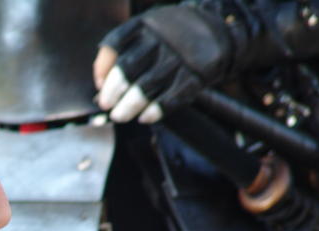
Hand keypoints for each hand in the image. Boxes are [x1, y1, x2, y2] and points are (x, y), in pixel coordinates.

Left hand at [93, 4, 234, 122]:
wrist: (219, 29)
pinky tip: (144, 118)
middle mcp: (162, 38)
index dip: (103, 68)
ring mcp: (180, 56)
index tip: (99, 85)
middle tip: (106, 105)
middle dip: (113, 92)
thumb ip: (123, 50)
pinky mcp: (197, 74)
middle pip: (129, 68)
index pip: (115, 44)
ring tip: (119, 116)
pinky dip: (156, 110)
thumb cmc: (172, 38)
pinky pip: (172, 97)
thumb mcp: (148, 31)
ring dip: (129, 106)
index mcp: (146, 24)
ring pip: (147, 86)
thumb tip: (100, 82)